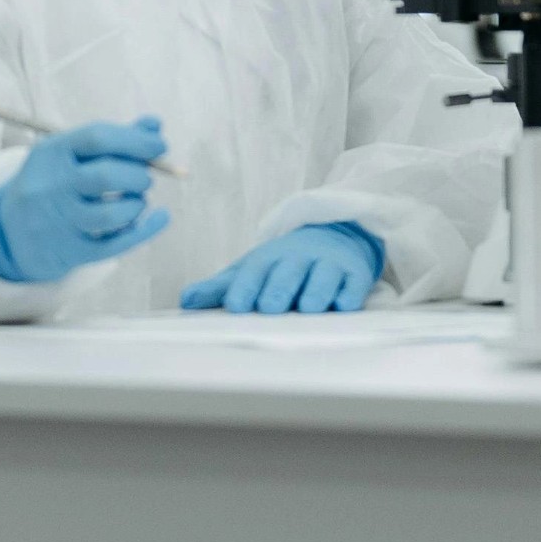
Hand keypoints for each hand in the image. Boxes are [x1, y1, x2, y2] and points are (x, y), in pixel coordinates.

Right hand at [0, 118, 171, 283]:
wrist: (10, 231)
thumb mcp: (69, 154)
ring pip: (112, 215)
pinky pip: (116, 244)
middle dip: (138, 174)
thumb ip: (113, 139)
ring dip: (137, 204)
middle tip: (145, 177)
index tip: (159, 145)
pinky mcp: (70, 251)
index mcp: (51, 153)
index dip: (136, 139)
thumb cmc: (53, 183)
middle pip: (106, 176)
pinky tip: (160, 217)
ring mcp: (59, 222)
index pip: (97, 138)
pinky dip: (146, 229)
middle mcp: (51, 187)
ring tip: (137, 199)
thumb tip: (155, 126)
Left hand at [181, 222, 383, 313]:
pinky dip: (349, 294)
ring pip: (322, 278)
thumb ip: (220, 287)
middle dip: (279, 289)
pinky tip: (343, 304)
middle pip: (287, 274)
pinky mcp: (354, 274)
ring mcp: (328, 264)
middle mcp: (298, 259)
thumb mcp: (252, 269)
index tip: (237, 305)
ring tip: (308, 307)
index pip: (254, 271)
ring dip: (315, 292)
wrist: (336, 234)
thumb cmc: (286, 262)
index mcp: (269, 259)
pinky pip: (353, 284)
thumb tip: (186, 301)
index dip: (245, 287)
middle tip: (271, 306)